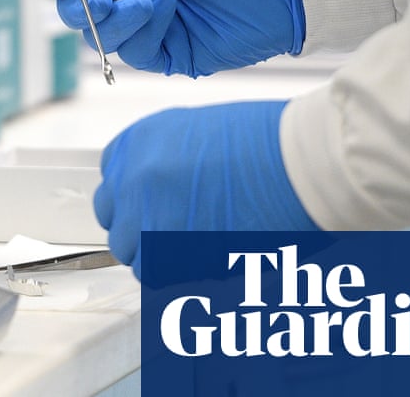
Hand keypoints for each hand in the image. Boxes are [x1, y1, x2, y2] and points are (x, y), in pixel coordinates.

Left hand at [93, 101, 319, 281]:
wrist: (300, 162)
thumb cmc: (267, 141)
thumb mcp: (196, 133)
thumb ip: (166, 162)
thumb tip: (159, 192)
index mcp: (137, 143)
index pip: (110, 187)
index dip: (132, 203)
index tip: (150, 209)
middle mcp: (133, 180)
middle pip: (116, 226)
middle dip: (141, 233)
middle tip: (176, 233)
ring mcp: (148, 218)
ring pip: (135, 258)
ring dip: (160, 258)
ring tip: (199, 246)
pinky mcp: (171, 254)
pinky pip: (162, 277)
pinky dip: (182, 273)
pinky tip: (212, 255)